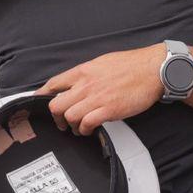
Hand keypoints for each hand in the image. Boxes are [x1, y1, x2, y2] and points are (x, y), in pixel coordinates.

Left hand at [39, 44, 166, 134]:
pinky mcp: (108, 110)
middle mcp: (86, 84)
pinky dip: (85, 130)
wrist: (153, 69)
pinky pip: (87, 124)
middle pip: (56, 105)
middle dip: (55, 117)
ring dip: (71, 126)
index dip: (41, 96)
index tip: (38, 103)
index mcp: (83, 71)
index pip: (53, 84)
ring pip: (69, 116)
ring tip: (78, 128)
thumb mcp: (103, 62)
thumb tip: (79, 81)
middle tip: (61, 122)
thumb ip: (87, 73)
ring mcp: (96, 98)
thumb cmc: (132, 65)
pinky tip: (90, 130)